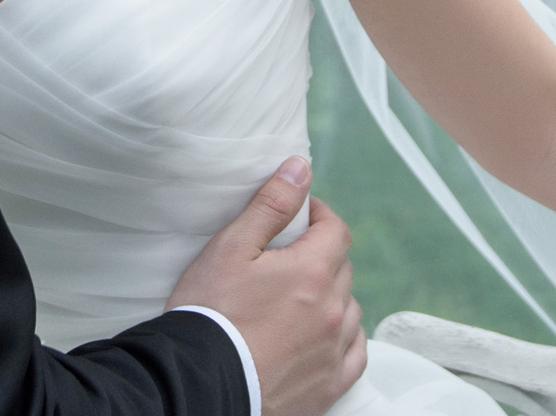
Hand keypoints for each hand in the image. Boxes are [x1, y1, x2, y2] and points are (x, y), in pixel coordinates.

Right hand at [169, 157, 366, 415]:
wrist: (200, 385)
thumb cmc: (210, 314)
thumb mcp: (231, 248)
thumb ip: (271, 205)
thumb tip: (300, 169)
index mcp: (313, 272)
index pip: (336, 230)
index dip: (319, 217)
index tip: (300, 219)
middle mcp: (333, 310)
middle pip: (342, 269)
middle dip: (321, 257)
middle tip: (288, 261)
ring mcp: (333, 351)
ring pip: (349, 311)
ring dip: (332, 299)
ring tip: (299, 301)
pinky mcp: (329, 386)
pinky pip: (355, 354)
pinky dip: (344, 340)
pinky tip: (323, 337)